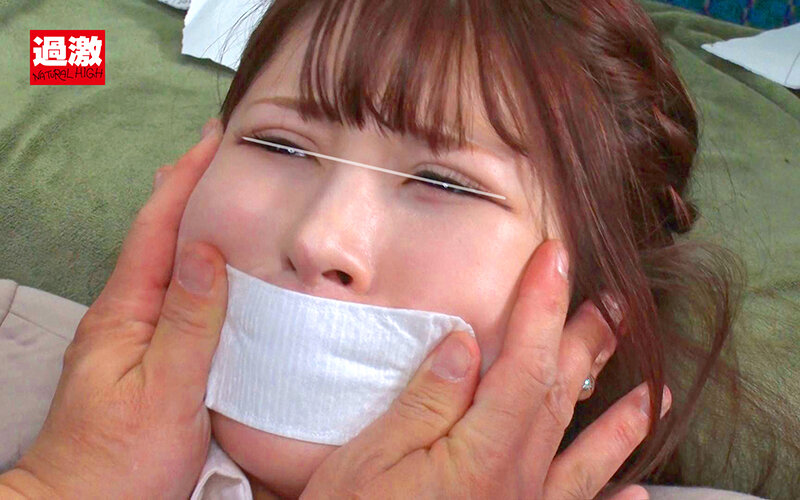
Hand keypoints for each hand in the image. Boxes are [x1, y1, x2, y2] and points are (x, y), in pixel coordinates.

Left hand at [0, 119, 226, 497]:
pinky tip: (214, 269)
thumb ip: (189, 323)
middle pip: (157, 237)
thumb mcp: (164, 392)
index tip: (211, 140)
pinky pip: (175, 296)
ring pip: (166, 265)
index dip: (183, 181)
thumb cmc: (120, 461)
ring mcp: (132, 334)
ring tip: (221, 196)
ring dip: (192, 223)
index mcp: (126, 311)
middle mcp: (126, 314)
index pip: (156, 230)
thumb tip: (205, 251)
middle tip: (220, 155)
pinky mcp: (146, 356)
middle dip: (186, 190)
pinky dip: (196, 267)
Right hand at [302, 240, 670, 498]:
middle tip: (614, 306)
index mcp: (481, 455)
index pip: (523, 363)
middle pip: (560, 399)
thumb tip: (466, 343)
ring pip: (583, 457)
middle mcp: (514, 483)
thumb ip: (426, 401)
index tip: (554, 259)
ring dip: (621, 420)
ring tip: (656, 389)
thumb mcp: (370, 461)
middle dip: (586, 346)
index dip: (541, 306)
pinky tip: (636, 495)